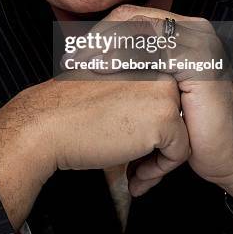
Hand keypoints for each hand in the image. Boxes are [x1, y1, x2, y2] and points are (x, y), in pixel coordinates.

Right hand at [44, 74, 189, 188]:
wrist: (49, 123)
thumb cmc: (72, 108)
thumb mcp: (111, 86)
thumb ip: (137, 89)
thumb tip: (154, 110)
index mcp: (145, 57)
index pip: (166, 97)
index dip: (150, 126)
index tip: (132, 141)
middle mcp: (159, 69)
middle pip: (178, 114)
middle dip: (159, 144)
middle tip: (135, 163)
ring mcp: (164, 91)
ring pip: (183, 133)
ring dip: (160, 159)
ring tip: (134, 171)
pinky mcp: (164, 117)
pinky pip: (180, 152)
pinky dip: (159, 170)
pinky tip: (134, 175)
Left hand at [67, 4, 232, 197]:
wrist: (228, 154)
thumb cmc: (191, 125)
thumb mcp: (157, 88)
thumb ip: (136, 65)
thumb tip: (88, 55)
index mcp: (181, 30)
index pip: (129, 16)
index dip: (98, 32)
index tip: (72, 56)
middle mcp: (192, 28)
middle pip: (130, 17)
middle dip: (96, 38)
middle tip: (70, 61)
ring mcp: (199, 41)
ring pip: (138, 29)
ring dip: (105, 47)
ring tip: (82, 68)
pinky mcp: (201, 60)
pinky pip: (154, 49)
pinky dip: (124, 58)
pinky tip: (104, 73)